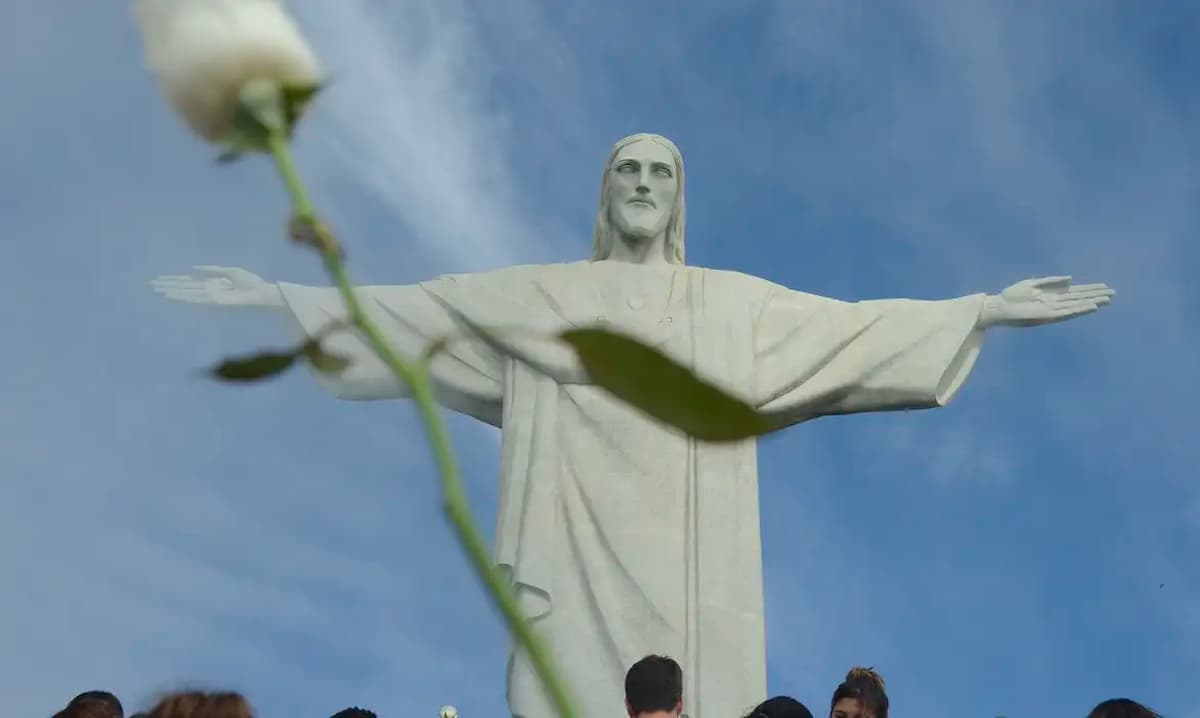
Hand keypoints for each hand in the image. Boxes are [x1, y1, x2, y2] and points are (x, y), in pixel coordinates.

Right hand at [150, 265, 284, 309]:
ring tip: (157, 290)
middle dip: (169, 286)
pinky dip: (183, 297)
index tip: (160, 279)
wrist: (263, 293)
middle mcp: (208, 292)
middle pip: (184, 288)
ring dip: (172, 292)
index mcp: (212, 284)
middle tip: (151, 284)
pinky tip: (172, 295)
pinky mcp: (214, 302)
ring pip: (187, 294)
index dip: (175, 280)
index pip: (189, 282)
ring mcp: (210, 298)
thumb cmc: (252, 283)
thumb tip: (194, 268)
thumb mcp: (230, 272)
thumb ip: (213, 270)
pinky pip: (196, 299)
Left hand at [980, 276, 1113, 327]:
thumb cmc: (1012, 295)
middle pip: (1080, 298)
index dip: (1090, 289)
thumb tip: (1071, 279)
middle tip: (1113, 293)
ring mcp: (1052, 310)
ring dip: (1091, 302)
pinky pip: (1067, 312)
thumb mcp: (1032, 284)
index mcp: (1052, 294)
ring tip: (1106, 300)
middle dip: (1096, 296)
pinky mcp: (1047, 316)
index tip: (1104, 287)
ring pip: (1077, 305)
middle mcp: (1055, 303)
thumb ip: (1051, 282)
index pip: (1075, 291)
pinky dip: (1079, 309)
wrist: (999, 306)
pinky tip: (1091, 306)